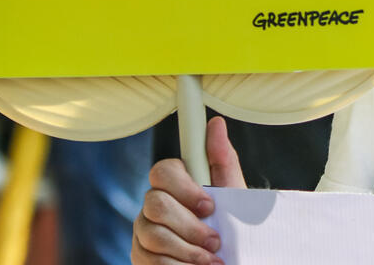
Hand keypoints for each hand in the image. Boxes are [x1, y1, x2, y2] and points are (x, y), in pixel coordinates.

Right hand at [131, 117, 246, 264]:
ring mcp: (143, 231)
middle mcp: (154, 204)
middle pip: (154, 204)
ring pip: (152, 236)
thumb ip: (222, 159)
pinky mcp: (140, 257)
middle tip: (214, 241)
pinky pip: (148, 260)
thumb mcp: (233, 192)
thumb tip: (216, 123)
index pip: (162, 170)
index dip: (184, 188)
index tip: (210, 206)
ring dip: (187, 251)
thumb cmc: (231, 224)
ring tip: (210, 260)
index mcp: (175, 183)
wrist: (228, 257)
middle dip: (189, 226)